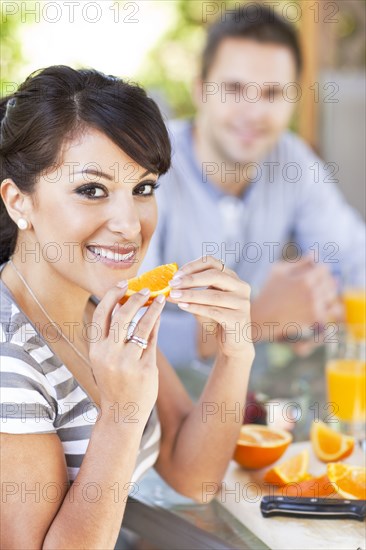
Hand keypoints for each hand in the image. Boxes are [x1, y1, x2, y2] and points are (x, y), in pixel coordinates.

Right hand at [88, 285, 165, 421]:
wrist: (122, 414)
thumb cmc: (115, 382)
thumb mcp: (106, 359)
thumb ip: (113, 335)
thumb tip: (128, 304)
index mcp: (95, 349)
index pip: (101, 315)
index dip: (112, 296)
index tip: (123, 283)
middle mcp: (108, 354)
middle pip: (122, 316)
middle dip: (135, 298)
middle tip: (146, 290)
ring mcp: (127, 362)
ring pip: (142, 326)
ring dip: (152, 309)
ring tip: (160, 299)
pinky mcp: (144, 369)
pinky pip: (153, 341)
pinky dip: (157, 325)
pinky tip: (160, 317)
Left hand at [168, 256, 252, 360]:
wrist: (232, 344)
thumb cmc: (216, 320)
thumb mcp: (202, 303)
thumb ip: (190, 293)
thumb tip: (169, 287)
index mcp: (232, 278)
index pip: (213, 263)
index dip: (193, 266)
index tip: (176, 274)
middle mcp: (241, 287)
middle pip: (215, 275)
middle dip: (191, 279)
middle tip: (172, 284)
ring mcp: (242, 302)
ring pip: (213, 295)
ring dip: (190, 295)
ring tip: (174, 296)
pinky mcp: (239, 318)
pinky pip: (214, 311)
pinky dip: (196, 308)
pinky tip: (183, 307)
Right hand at [251, 255, 343, 342]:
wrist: (263, 316)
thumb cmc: (269, 291)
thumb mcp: (279, 271)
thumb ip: (299, 261)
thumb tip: (315, 253)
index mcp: (304, 280)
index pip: (324, 269)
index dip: (319, 269)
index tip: (312, 272)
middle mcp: (312, 294)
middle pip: (330, 281)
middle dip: (323, 280)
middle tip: (313, 283)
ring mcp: (315, 307)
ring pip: (332, 294)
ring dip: (327, 292)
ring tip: (315, 293)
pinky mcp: (316, 318)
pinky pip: (335, 309)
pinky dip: (332, 306)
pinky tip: (321, 304)